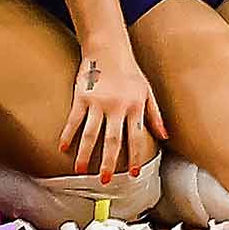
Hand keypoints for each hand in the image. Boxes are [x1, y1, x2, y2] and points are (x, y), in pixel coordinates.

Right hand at [60, 42, 161, 181]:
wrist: (109, 48)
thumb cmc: (130, 72)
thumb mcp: (147, 92)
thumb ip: (155, 115)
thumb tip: (165, 136)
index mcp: (134, 106)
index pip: (135, 137)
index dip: (134, 157)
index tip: (132, 174)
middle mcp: (116, 107)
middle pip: (112, 141)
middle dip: (108, 163)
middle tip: (105, 181)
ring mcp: (97, 102)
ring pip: (90, 134)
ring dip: (85, 154)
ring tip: (81, 171)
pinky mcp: (81, 96)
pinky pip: (73, 120)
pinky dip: (67, 135)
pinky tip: (63, 148)